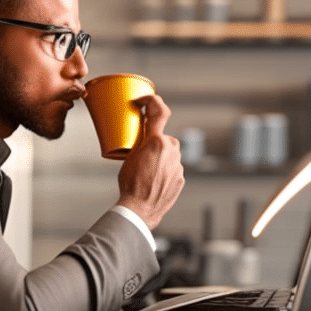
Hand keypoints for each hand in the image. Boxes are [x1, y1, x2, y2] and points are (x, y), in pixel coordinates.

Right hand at [115, 94, 183, 229]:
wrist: (140, 210)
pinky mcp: (181, 178)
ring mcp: (178, 165)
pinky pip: (172, 168)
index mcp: (157, 141)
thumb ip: (140, 141)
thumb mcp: (129, 156)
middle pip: (163, 137)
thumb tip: (142, 131)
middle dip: (154, 141)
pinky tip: (152, 180)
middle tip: (141, 151)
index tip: (145, 100)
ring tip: (145, 171)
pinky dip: (164, 170)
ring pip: (168, 153)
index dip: (152, 100)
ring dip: (159, 157)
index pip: (159, 110)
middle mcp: (171, 150)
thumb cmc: (130, 184)